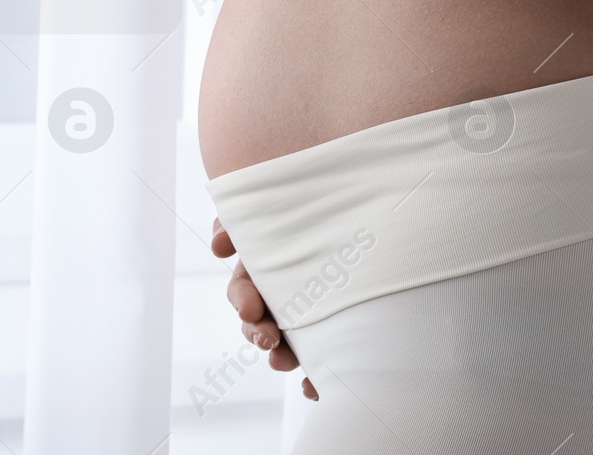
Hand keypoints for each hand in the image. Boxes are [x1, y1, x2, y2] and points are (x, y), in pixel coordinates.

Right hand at [212, 217, 317, 400]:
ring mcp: (308, 319)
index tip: (251, 310)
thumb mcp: (279, 205)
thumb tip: (219, 247)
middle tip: (268, 339)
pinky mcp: (333, 338)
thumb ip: (243, 218)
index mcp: (267, 269)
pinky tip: (314, 388)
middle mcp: (283, 296)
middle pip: (259, 325)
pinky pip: (319, 366)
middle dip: (258, 335)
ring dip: (281, 359)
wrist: (373, 212)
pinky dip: (312, 381)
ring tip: (286, 362)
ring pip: (285, 348)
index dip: (243, 302)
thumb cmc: (318, 210)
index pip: (243, 290)